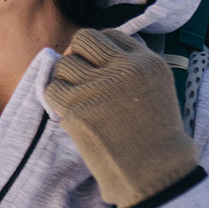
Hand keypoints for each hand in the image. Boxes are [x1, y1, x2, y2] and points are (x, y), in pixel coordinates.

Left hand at [44, 28, 198, 207]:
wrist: (155, 172)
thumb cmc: (155, 136)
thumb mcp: (156, 89)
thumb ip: (131, 67)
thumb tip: (86, 56)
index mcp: (147, 61)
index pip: (110, 35)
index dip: (100, 52)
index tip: (99, 69)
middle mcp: (123, 68)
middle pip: (84, 39)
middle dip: (79, 56)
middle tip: (82, 78)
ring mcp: (99, 86)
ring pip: (65, 64)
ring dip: (66, 80)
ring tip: (78, 100)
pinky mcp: (78, 106)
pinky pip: (52, 88)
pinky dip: (56, 100)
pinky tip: (68, 112)